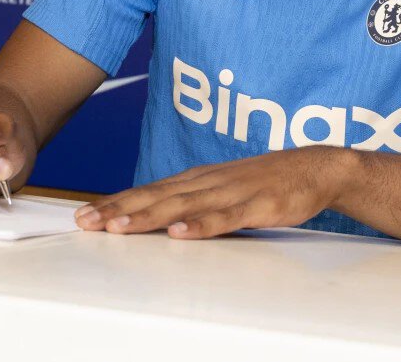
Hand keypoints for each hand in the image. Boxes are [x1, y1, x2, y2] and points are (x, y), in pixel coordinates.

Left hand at [74, 147, 357, 238]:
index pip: (148, 191)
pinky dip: (201, 225)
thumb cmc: (266, 182)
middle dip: (118, 209)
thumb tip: (154, 218)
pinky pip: (225, 218)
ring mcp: (231, 192)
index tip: (83, 215)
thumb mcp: (221, 190)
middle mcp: (207, 182)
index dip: (115, 202)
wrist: (316, 168)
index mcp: (197, 179)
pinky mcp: (256, 205)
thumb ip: (191, 202)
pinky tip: (179, 233)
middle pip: (156, 197)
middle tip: (85, 221)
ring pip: (183, 206)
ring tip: (118, 226)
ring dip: (148, 216)